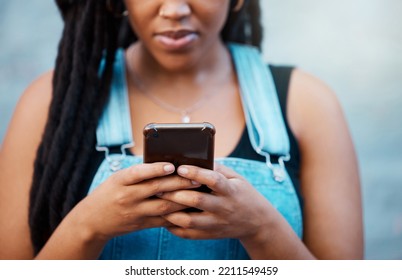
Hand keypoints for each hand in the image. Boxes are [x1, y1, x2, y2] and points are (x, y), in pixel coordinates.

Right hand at [72, 162, 200, 241]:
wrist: (93, 220)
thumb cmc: (110, 193)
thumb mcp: (118, 178)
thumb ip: (138, 173)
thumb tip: (167, 165)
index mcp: (120, 181)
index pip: (138, 173)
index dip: (155, 169)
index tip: (171, 165)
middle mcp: (127, 196)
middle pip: (156, 189)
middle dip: (178, 183)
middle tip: (196, 177)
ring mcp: (135, 212)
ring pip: (163, 206)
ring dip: (182, 199)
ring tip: (197, 191)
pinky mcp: (141, 224)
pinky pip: (162, 220)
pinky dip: (177, 214)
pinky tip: (190, 208)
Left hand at [157, 163, 275, 240]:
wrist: (257, 222)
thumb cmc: (241, 194)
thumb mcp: (236, 178)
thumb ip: (217, 169)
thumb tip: (195, 159)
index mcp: (230, 191)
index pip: (212, 180)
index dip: (196, 173)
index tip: (180, 168)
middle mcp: (223, 208)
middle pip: (196, 201)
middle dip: (175, 193)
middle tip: (158, 186)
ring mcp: (216, 224)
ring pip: (189, 221)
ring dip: (170, 212)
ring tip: (158, 202)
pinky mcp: (210, 235)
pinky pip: (188, 234)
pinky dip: (173, 227)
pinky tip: (164, 217)